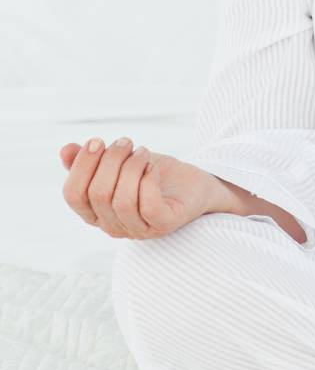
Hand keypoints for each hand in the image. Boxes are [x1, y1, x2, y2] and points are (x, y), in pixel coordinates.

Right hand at [59, 136, 219, 238]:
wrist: (193, 185)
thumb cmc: (152, 174)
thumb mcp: (120, 163)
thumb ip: (92, 160)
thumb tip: (66, 150)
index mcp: (96, 212)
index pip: (73, 195)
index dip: (81, 166)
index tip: (97, 141)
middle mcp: (113, 226)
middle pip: (98, 194)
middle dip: (111, 160)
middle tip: (127, 142)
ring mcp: (139, 229)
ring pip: (122, 200)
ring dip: (131, 167)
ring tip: (142, 152)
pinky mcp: (164, 225)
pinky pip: (148, 206)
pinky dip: (149, 181)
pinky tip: (153, 167)